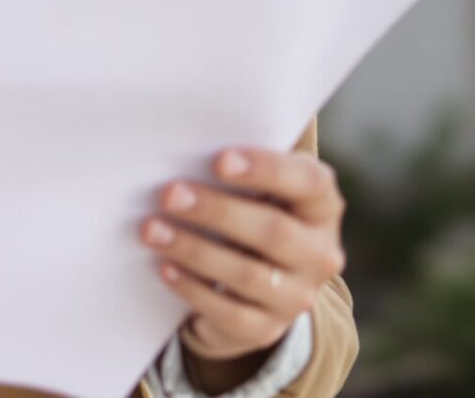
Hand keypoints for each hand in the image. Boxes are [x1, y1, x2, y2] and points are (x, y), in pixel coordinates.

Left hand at [141, 147, 346, 370]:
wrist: (256, 285)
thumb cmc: (249, 212)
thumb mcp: (256, 189)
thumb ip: (237, 168)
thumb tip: (180, 147)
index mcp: (322, 207)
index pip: (310, 182)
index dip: (267, 169)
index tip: (219, 160)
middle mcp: (320, 253)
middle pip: (274, 231)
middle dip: (217, 211)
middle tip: (169, 194)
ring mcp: (297, 295)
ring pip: (248, 274)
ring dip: (194, 250)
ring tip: (151, 230)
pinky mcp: (268, 328)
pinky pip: (230, 313)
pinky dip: (194, 289)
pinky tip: (165, 268)